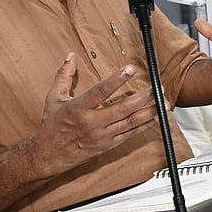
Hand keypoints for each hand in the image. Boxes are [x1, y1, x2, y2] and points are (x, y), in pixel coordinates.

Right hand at [30, 53, 157, 176]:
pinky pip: (129, 135)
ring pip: (130, 122)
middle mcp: (92, 122)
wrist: (48, 156)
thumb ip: (63, 76)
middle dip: (143, 97)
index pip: (101, 91)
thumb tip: (71, 55)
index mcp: (78, 108)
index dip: (117, 80)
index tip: (131, 69)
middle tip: (158, 87)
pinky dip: (143, 126)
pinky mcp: (107, 146)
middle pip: (122, 108)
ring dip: (149, 112)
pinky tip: (155, 118)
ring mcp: (101, 136)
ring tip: (163, 102)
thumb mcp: (53, 98)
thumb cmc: (51, 126)